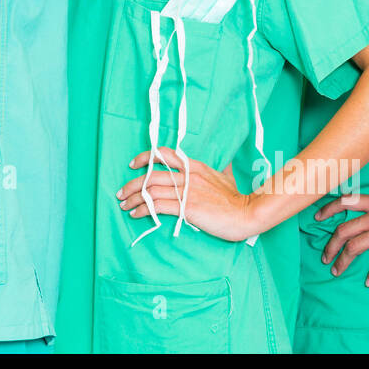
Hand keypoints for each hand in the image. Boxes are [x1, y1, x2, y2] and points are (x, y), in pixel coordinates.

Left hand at [117, 147, 260, 242]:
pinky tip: (137, 214)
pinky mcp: (187, 208)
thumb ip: (221, 171)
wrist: (247, 213)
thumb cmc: (237, 198)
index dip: (145, 157)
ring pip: (151, 191)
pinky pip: (158, 206)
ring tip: (125, 206)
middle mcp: (188, 176)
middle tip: (121, 193)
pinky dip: (144, 210)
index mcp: (195, 166)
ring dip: (134, 199)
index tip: (133, 164)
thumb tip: (227, 165)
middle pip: (151, 176)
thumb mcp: (227, 177)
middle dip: (132, 184)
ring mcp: (187, 191)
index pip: (164, 154)